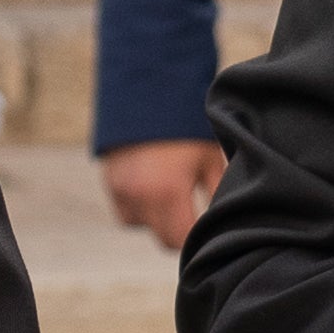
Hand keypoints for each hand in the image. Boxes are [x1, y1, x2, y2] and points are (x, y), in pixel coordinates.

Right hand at [100, 138, 222, 249]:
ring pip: (142, 226)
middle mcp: (139, 196)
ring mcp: (120, 190)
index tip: (209, 229)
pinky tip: (153, 188)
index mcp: (167, 191)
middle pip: (162, 239)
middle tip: (196, 213)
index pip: (180, 240)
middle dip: (180, 231)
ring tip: (173, 195)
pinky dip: (139, 208)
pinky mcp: (110, 182)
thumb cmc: (185, 126)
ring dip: (157, 220)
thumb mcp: (209, 159)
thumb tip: (223, 219)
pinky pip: (126, 211)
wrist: (147, 92)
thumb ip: (216, 193)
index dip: (196, 238)